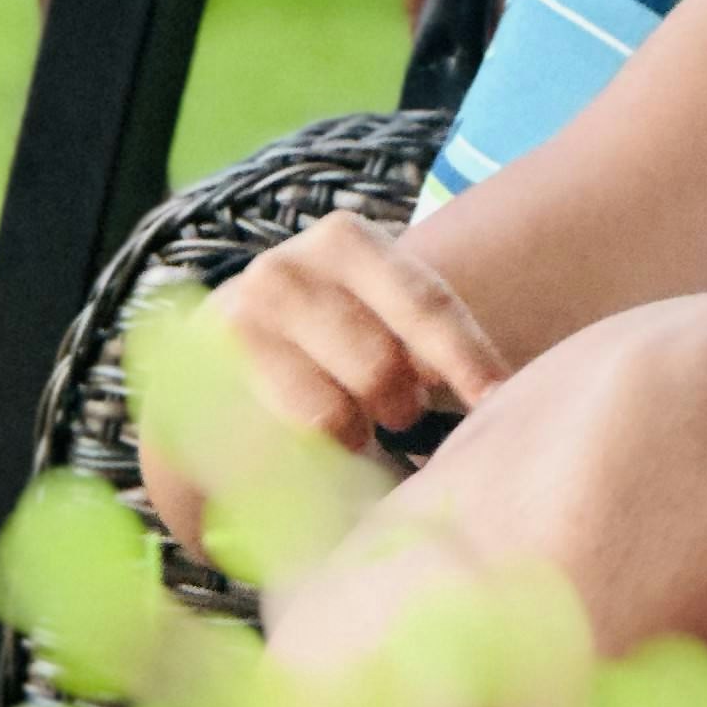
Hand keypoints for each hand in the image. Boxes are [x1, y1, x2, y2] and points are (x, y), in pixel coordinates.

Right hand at [137, 212, 511, 553]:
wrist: (211, 378)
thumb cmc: (327, 347)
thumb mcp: (377, 323)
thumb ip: (423, 345)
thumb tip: (506, 396)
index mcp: (345, 242)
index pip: (426, 305)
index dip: (469, 361)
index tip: (501, 404)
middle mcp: (283, 270)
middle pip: (380, 368)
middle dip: (400, 408)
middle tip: (396, 417)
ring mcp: (235, 325)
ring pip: (331, 416)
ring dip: (353, 438)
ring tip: (349, 428)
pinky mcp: (201, 389)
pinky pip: (278, 451)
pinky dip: (308, 463)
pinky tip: (308, 453)